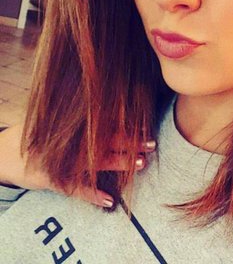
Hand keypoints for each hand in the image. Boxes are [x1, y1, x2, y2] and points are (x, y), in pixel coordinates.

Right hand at [0, 123, 154, 207]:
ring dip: (120, 164)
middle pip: (106, 141)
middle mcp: (71, 143)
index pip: (104, 124)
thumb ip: (81, 116)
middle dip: (131, 143)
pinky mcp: (53, 181)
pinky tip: (109, 200)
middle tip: (152, 144)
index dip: (126, 126)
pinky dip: (92, 195)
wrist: (7, 153)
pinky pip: (76, 189)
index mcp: (74, 128)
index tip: (146, 127)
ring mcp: (62, 162)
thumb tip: (106, 98)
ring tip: (141, 164)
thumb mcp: (58, 122)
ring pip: (96, 163)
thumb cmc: (39, 135)